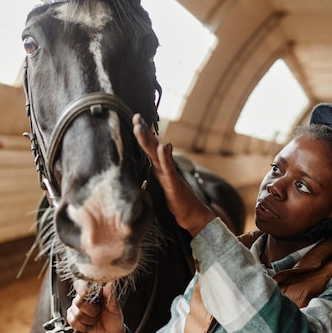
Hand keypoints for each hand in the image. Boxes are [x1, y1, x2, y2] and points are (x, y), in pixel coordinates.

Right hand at [66, 281, 126, 332]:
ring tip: (95, 320)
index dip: (85, 291)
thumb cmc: (113, 319)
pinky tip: (88, 325)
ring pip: (76, 313)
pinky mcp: (72, 319)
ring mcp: (76, 308)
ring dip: (89, 320)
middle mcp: (82, 298)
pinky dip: (83, 326)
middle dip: (91, 311)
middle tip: (98, 312)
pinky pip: (73, 322)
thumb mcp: (115, 307)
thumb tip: (109, 282)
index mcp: (93, 292)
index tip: (94, 298)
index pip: (81, 285)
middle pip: (79, 301)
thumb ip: (110, 295)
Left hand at [133, 113, 214, 236]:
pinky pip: (169, 170)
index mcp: (161, 169)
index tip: (136, 121)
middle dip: (144, 132)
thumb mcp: (165, 184)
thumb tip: (161, 151)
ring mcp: (170, 176)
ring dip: (149, 140)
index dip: (143, 135)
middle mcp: (166, 169)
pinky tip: (163, 147)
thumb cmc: (179, 202)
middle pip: (153, 147)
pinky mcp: (174, 185)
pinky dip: (166, 158)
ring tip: (141, 127)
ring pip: (157, 155)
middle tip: (136, 116)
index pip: (150, 149)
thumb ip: (161, 169)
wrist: (195, 216)